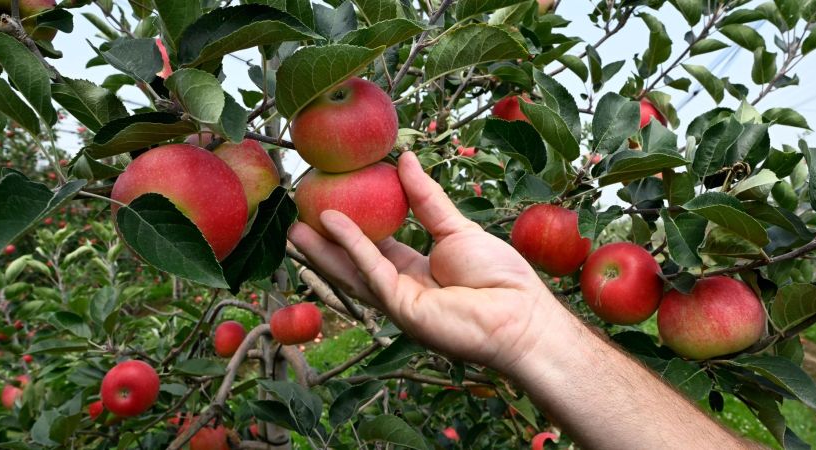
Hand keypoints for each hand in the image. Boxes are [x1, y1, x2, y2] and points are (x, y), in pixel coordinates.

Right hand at [289, 152, 561, 372]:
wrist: (521, 314)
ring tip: (294, 227)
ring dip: (322, 250)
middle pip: (355, 262)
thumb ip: (426, 197)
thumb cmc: (500, 275)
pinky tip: (332, 222)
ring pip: (353, 271)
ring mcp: (399, 300)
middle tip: (298, 216)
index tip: (331, 199)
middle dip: (325, 242)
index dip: (353, 225)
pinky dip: (352, 246)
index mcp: (416, 269)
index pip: (376, 245)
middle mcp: (402, 286)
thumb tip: (405, 158)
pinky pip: (372, 271)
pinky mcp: (401, 308)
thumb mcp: (455, 227)